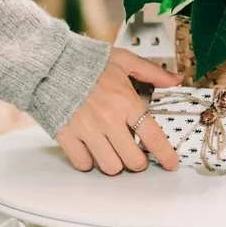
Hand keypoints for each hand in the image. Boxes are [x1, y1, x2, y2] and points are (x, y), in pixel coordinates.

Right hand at [55, 47, 181, 174]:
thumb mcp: (124, 59)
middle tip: (135, 154)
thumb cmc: (86, 60)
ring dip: (115, 163)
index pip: (152, 136)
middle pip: (133, 161)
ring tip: (113, 151)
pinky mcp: (66, 136)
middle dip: (138, 162)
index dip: (165, 155)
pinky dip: (89, 161)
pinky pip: (83, 164)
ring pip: (110, 167)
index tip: (170, 163)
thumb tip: (175, 80)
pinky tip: (91, 149)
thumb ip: (152, 72)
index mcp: (126, 101)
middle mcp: (108, 119)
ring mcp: (87, 130)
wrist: (50, 60)